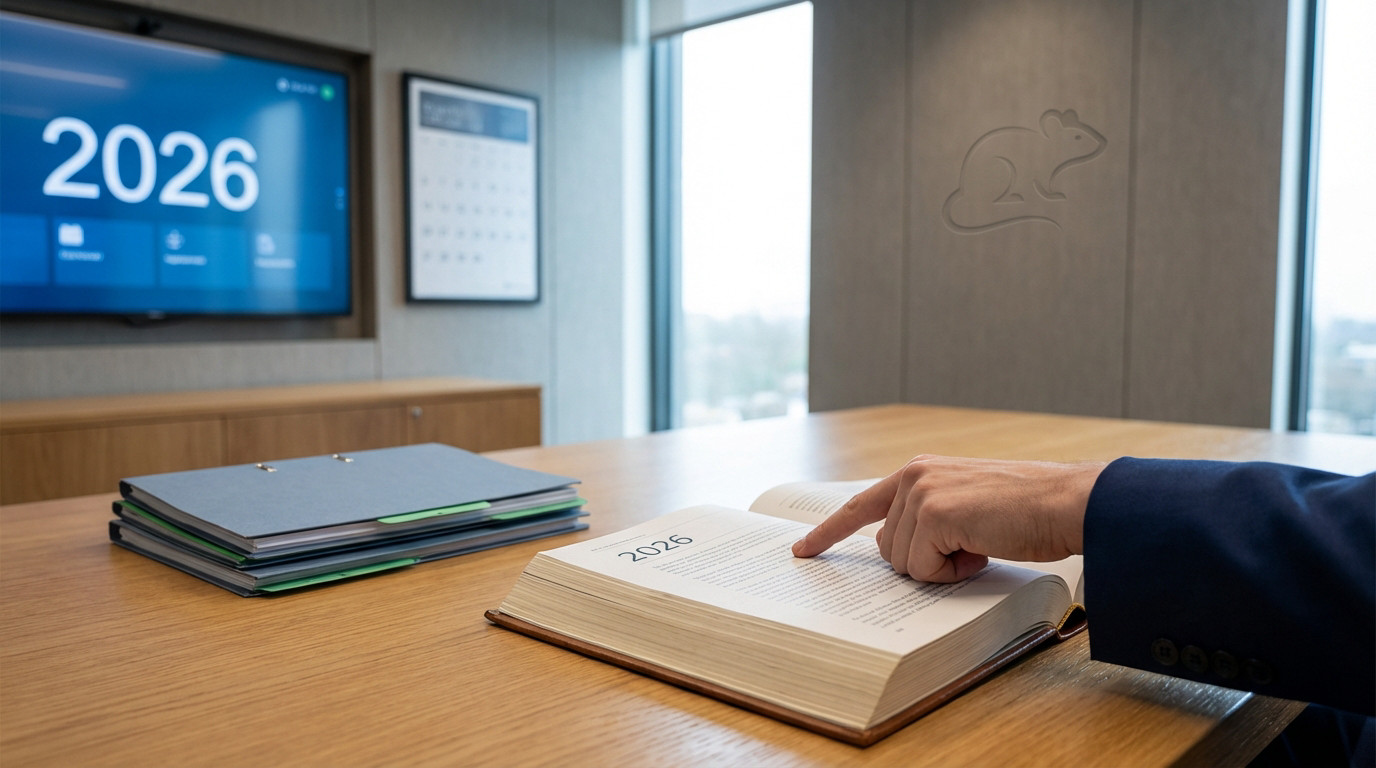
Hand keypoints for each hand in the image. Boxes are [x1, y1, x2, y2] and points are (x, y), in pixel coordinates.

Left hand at [791, 455, 1105, 581]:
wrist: (1067, 503)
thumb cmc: (1026, 512)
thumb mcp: (965, 507)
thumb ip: (927, 520)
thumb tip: (897, 552)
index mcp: (919, 472)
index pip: (860, 506)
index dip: (828, 532)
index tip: (802, 552)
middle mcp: (913, 476)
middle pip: (886, 549)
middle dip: (924, 562)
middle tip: (970, 547)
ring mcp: (921, 493)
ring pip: (903, 563)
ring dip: (942, 567)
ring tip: (980, 543)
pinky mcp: (935, 514)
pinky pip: (923, 569)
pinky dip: (952, 572)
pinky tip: (981, 549)